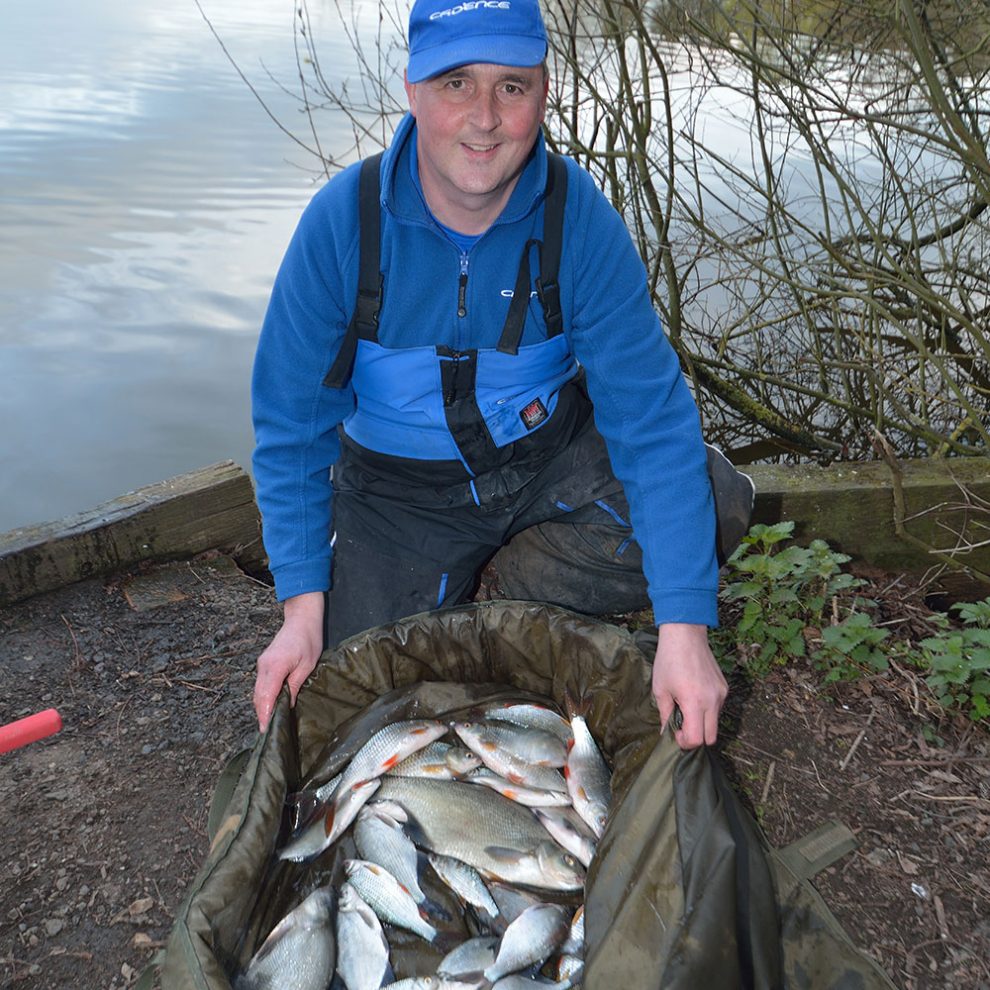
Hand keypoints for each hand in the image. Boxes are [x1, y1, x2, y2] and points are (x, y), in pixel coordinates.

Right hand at [253, 592, 324, 732]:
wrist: (301, 619)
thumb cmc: (308, 640)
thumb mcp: (307, 666)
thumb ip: (295, 686)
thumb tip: (287, 706)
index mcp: (275, 666)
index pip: (266, 696)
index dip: (265, 715)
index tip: (266, 730)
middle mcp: (264, 666)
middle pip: (259, 696)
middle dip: (262, 714)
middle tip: (268, 733)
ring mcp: (262, 664)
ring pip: (258, 691)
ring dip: (262, 707)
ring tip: (270, 724)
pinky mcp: (264, 664)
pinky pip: (261, 685)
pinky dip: (264, 697)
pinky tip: (272, 706)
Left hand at [652, 623, 726, 748]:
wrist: (685, 635)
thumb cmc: (669, 660)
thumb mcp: (661, 689)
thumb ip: (665, 714)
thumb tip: (666, 733)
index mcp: (694, 702)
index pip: (697, 739)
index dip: (685, 742)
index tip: (675, 733)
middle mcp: (712, 700)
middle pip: (711, 738)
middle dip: (695, 737)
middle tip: (681, 726)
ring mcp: (721, 694)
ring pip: (715, 723)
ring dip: (702, 723)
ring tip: (685, 707)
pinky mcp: (724, 687)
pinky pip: (718, 708)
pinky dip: (707, 710)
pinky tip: (694, 696)